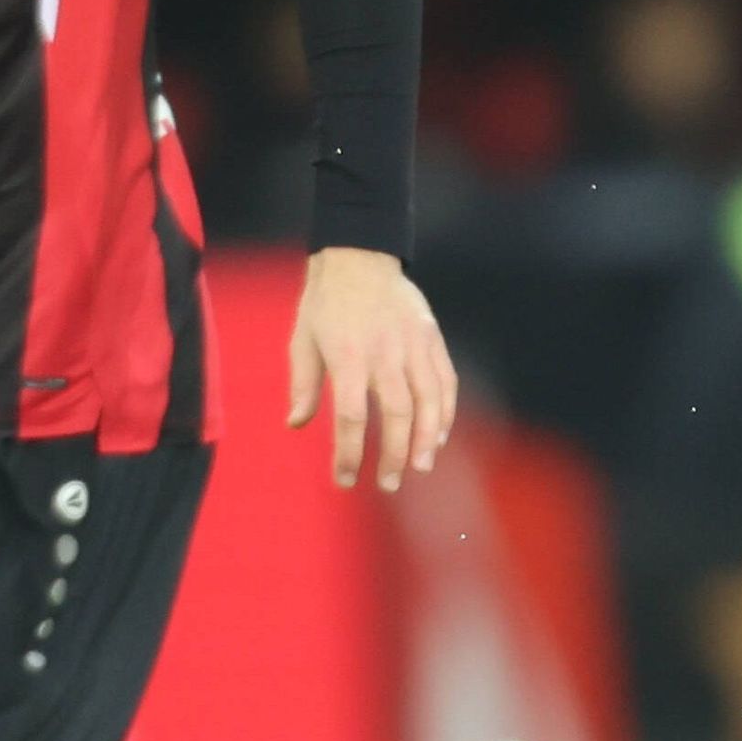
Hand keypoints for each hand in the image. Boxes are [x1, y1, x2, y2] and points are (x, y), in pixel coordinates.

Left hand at [289, 245, 456, 493]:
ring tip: (422, 467)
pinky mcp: (431, 339)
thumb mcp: (302, 341)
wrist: (359, 257)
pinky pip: (445, 382)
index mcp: (347, 356)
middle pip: (396, 414)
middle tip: (389, 483)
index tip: (345, 479)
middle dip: (394, 454)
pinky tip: (439, 435)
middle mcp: (384, 354)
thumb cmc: (324, 303)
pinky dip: (445, 412)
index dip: (349, 453)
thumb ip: (303, 385)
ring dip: (427, 439)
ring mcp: (413, 346)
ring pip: (428, 401)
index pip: (350, 416)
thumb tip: (296, 425)